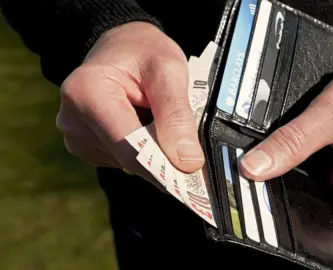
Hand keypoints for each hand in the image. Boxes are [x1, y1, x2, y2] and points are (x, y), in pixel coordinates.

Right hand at [56, 22, 203, 178]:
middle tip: (186, 144)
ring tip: (154, 118)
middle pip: (127, 159)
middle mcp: (72, 117)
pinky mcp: (83, 145)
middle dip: (161, 157)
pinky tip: (141, 125)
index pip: (130, 149)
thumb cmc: (145, 53)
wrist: (124, 45)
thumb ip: (177, 117)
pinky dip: (140, 149)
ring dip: (150, 150)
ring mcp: (74, 134)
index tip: (192, 176)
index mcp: (87, 93)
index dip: (164, 167)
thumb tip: (188, 163)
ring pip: (126, 163)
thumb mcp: (169, 72)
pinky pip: (120, 160)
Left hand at [239, 60, 332, 266]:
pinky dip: (299, 184)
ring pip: (320, 207)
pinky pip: (317, 186)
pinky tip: (279, 178)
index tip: (294, 252)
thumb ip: (292, 142)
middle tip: (266, 218)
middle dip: (301, 228)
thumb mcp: (330, 115)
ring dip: (297, 206)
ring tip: (267, 198)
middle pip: (331, 229)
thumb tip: (255, 167)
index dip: (325, 255)